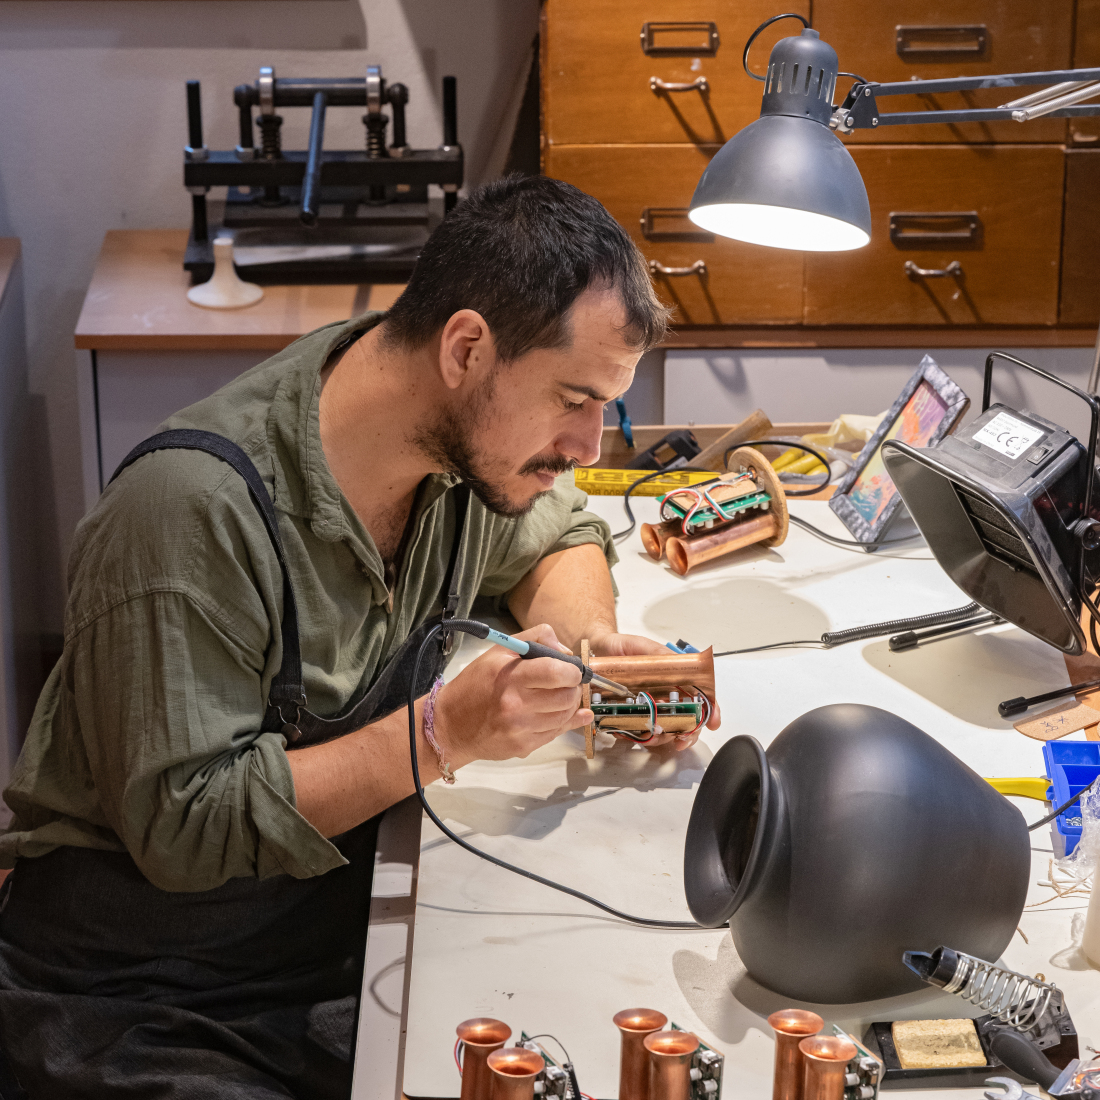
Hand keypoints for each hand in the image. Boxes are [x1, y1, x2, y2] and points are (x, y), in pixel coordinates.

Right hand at [434, 623, 589, 766]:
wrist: (451, 725)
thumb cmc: (475, 684)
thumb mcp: (499, 651)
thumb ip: (535, 638)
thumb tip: (565, 652)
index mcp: (511, 677)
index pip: (556, 672)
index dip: (572, 671)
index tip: (572, 670)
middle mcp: (516, 705)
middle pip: (566, 696)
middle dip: (573, 688)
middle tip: (566, 684)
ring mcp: (520, 729)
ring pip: (565, 716)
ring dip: (569, 705)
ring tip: (559, 697)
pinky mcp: (523, 747)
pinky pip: (556, 733)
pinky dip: (563, 722)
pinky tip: (563, 715)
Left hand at [588, 631, 721, 751]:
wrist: (592, 652)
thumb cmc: (618, 647)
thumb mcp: (639, 645)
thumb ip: (658, 653)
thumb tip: (674, 661)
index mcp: (672, 678)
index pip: (698, 695)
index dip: (708, 709)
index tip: (712, 722)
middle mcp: (663, 694)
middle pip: (686, 718)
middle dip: (689, 732)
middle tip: (683, 738)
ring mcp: (648, 706)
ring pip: (665, 729)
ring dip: (664, 737)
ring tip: (656, 735)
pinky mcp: (630, 715)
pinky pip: (639, 732)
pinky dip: (639, 737)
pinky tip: (632, 732)